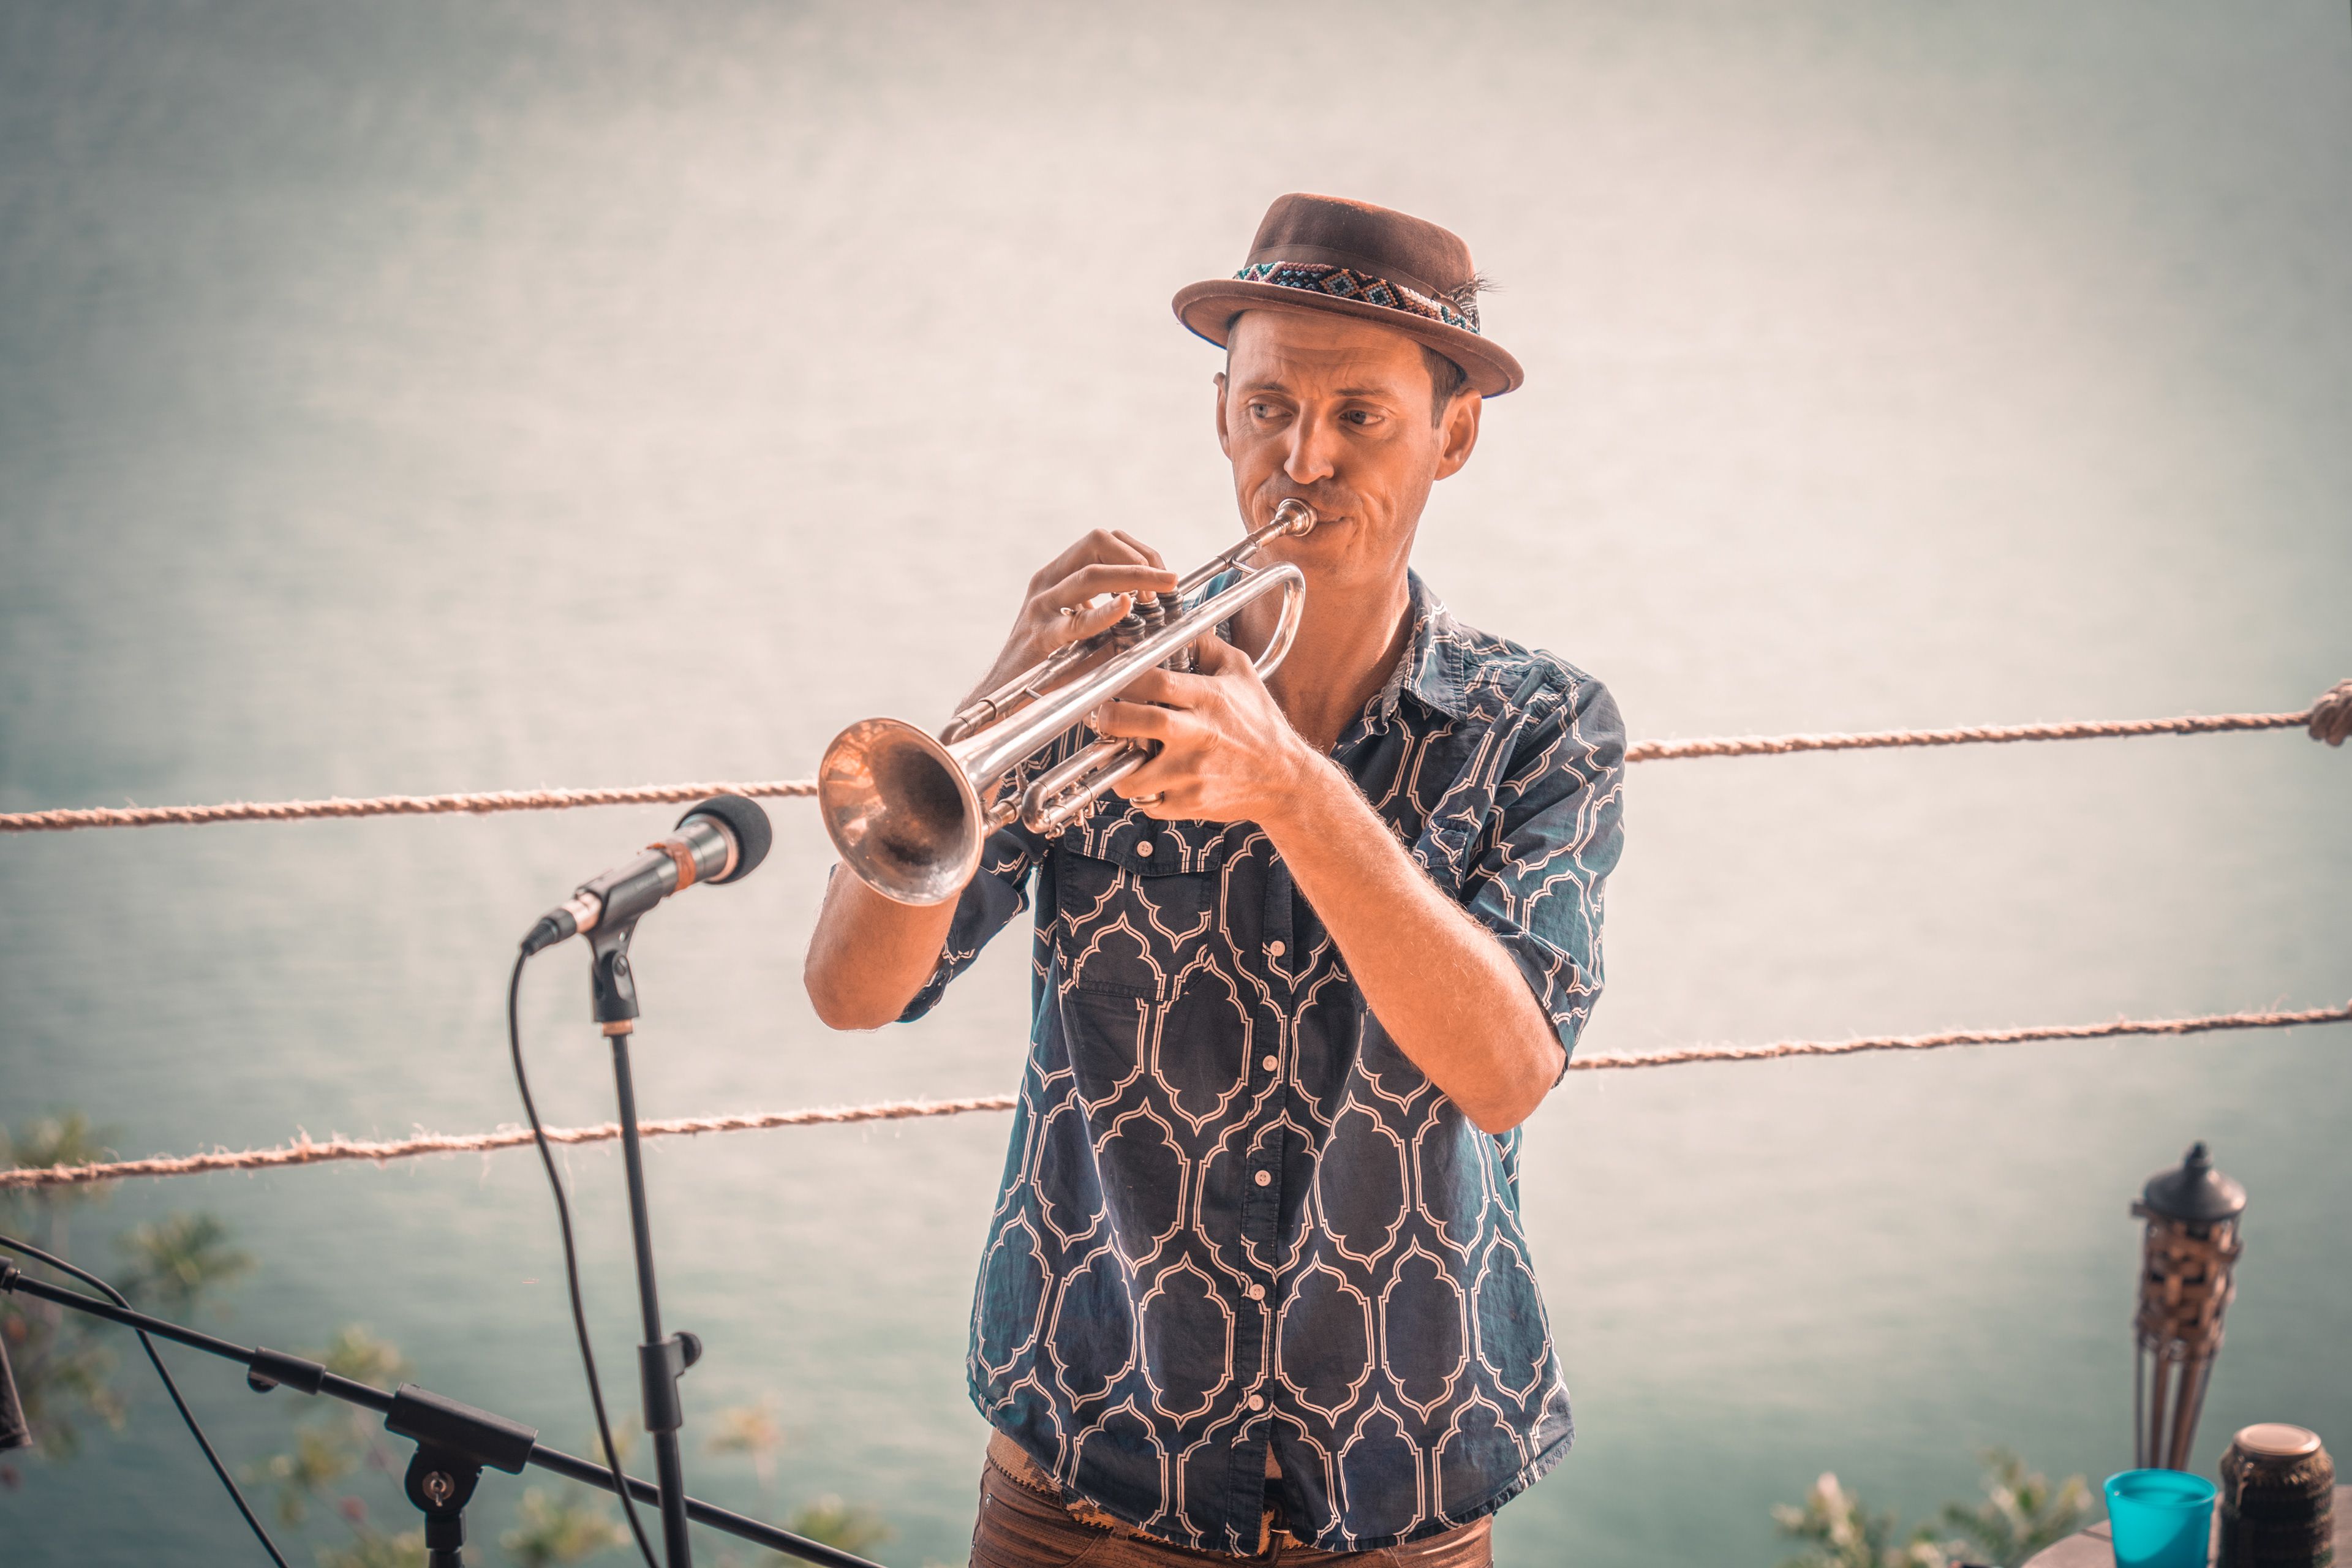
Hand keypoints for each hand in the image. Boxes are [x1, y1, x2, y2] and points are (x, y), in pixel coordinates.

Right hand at [964, 531, 1178, 708]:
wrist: (1002, 696)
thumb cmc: (1046, 665)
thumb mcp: (1079, 629)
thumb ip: (1110, 616)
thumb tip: (1158, 611)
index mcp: (1058, 575)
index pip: (1103, 541)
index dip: (1139, 551)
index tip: (1163, 576)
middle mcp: (1047, 582)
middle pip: (1098, 542)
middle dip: (1142, 558)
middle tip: (1169, 581)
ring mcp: (1040, 607)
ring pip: (1091, 573)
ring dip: (1134, 576)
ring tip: (1160, 590)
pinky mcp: (1039, 637)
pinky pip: (1076, 621)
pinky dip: (1105, 612)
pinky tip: (1125, 608)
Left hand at [1091, 635, 1322, 826]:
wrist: (1285, 778)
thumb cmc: (1261, 724)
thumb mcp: (1242, 673)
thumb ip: (1206, 646)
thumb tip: (1175, 622)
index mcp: (1209, 698)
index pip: (1155, 680)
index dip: (1122, 676)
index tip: (1109, 678)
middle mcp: (1199, 735)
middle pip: (1134, 722)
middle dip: (1107, 718)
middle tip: (1105, 717)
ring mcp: (1192, 773)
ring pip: (1131, 775)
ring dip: (1119, 766)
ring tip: (1124, 755)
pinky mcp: (1190, 803)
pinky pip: (1147, 803)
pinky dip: (1143, 794)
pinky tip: (1152, 780)